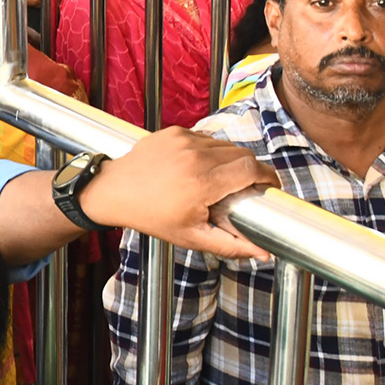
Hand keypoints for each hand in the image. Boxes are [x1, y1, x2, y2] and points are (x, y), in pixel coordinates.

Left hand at [79, 127, 278, 259]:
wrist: (114, 191)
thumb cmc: (150, 216)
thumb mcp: (191, 237)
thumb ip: (231, 245)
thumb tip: (263, 253)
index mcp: (203, 182)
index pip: (252, 169)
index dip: (268, 176)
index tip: (271, 186)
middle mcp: (195, 156)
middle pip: (243, 155)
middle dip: (251, 170)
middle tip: (246, 187)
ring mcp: (183, 140)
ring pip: (224, 144)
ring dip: (230, 159)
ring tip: (220, 179)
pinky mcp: (173, 131)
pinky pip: (204, 137)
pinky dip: (209, 150)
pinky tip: (199, 166)